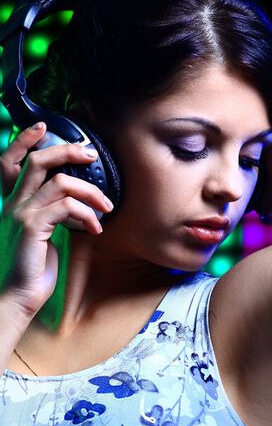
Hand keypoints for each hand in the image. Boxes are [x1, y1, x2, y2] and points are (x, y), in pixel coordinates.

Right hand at [0, 121, 112, 314]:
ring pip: (60, 183)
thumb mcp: (42, 235)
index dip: (24, 141)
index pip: (9, 162)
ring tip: (107, 207)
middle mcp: (12, 204)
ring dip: (91, 192)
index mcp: (12, 204)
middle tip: (91, 155)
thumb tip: (75, 202)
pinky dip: (87, 214)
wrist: (16, 298)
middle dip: (67, 151)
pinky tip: (96, 228)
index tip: (45, 127)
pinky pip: (67, 207)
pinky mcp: (32, 227)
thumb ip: (51, 214)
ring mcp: (20, 214)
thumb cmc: (32, 270)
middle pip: (37, 161)